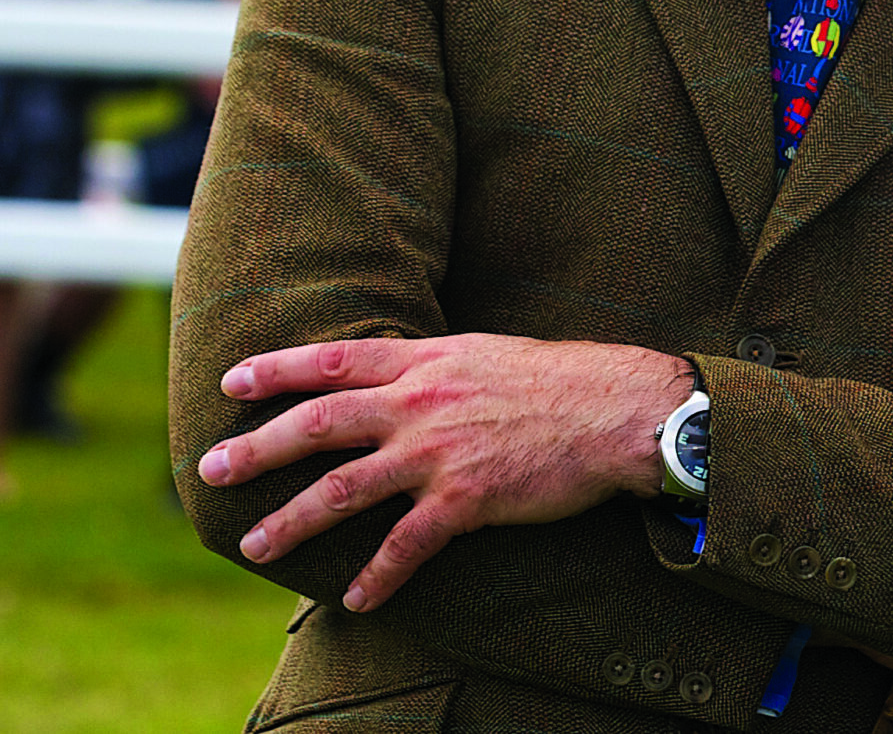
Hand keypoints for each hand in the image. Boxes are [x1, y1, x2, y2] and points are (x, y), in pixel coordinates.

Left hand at [197, 333, 691, 612]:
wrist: (620, 410)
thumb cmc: (563, 380)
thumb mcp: (488, 353)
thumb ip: (436, 366)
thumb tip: (398, 377)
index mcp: (428, 361)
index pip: (335, 361)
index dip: (278, 370)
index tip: (233, 382)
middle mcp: (423, 402)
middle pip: (319, 424)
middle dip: (257, 448)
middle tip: (210, 468)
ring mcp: (441, 451)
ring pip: (344, 488)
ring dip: (292, 522)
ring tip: (254, 546)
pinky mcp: (468, 499)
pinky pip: (406, 544)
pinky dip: (377, 575)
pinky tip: (355, 600)